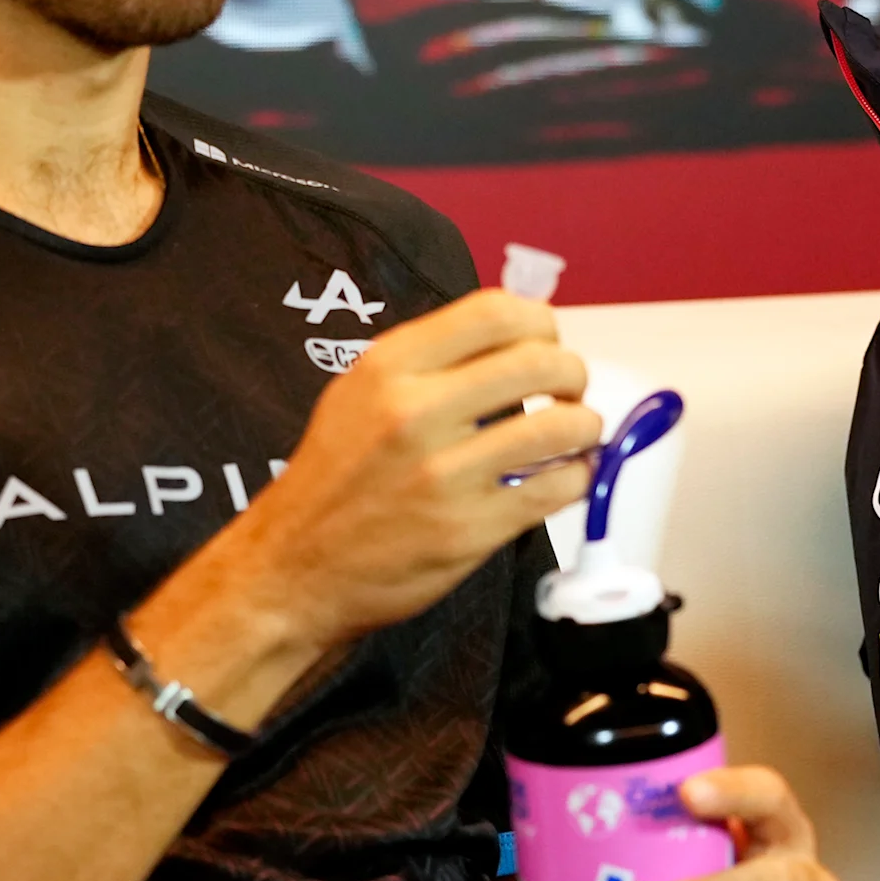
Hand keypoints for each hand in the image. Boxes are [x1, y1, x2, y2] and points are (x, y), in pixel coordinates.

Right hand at [224, 291, 604, 656]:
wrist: (295, 567)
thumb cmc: (335, 480)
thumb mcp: (360, 395)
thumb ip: (430, 362)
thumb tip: (513, 339)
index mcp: (389, 368)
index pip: (496, 312)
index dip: (540, 324)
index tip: (545, 343)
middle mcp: (415, 413)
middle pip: (541, 363)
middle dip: (572, 374)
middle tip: (567, 391)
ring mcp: (444, 475)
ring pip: (561, 427)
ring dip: (584, 427)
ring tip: (574, 435)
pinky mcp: (469, 529)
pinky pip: (557, 489)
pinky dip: (577, 477)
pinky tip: (563, 477)